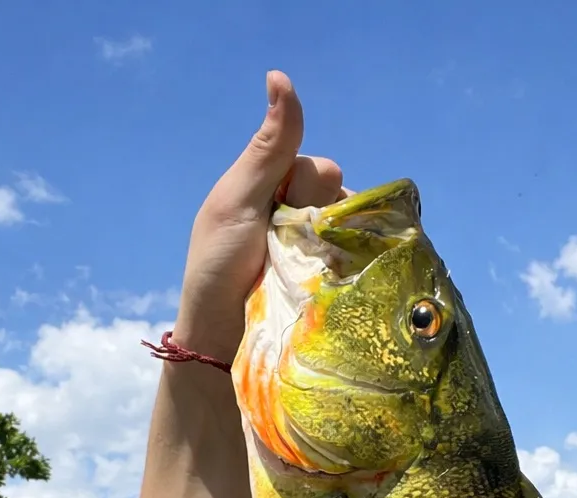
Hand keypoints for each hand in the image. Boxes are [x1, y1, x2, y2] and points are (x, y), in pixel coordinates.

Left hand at [173, 70, 345, 362]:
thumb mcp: (238, 200)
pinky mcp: (329, 288)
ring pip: (353, 231)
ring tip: (305, 275)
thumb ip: (270, 147)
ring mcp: (316, 254)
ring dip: (336, 248)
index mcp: (275, 191)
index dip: (305, 188)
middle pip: (340, 197)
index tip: (276, 213)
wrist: (218, 340)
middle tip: (285, 250)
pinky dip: (352, 270)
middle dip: (319, 218)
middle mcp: (300, 218)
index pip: (319, 169)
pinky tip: (334, 285)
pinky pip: (359, 264)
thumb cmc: (218, 268)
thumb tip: (281, 77)